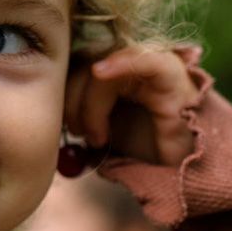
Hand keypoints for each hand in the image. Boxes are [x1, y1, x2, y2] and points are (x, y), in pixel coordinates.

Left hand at [64, 45, 198, 166]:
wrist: (184, 170)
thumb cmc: (144, 151)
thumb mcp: (100, 132)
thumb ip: (77, 114)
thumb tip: (47, 114)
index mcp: (112, 70)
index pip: (74, 64)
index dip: (63, 91)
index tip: (63, 125)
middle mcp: (129, 62)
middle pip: (83, 62)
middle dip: (73, 101)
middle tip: (77, 134)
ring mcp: (150, 64)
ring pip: (104, 68)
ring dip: (91, 103)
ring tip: (97, 137)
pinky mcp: (171, 74)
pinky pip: (144, 60)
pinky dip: (120, 63)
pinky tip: (101, 72)